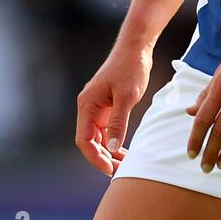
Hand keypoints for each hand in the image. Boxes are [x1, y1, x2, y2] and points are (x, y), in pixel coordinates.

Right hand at [75, 39, 152, 175]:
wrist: (136, 47)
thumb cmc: (131, 68)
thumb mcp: (127, 96)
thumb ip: (118, 122)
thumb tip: (112, 147)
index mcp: (87, 105)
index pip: (84, 140)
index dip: (95, 157)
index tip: (109, 169)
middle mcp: (88, 107)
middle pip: (90, 141)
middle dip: (103, 157)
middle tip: (121, 171)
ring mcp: (97, 106)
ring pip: (99, 136)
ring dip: (109, 151)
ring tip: (125, 164)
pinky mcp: (107, 105)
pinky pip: (107, 128)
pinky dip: (114, 140)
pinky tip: (125, 150)